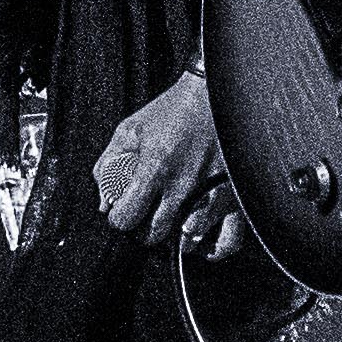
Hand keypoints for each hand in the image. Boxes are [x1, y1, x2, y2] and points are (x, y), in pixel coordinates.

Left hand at [93, 70, 246, 256]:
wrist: (216, 92)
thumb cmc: (173, 109)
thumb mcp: (131, 129)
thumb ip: (109, 166)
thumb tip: (105, 202)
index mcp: (154, 169)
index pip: (126, 219)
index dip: (120, 219)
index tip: (124, 211)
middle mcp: (183, 187)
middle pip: (155, 235)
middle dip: (144, 230)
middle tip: (147, 216)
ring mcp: (212, 195)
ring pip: (188, 240)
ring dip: (176, 236)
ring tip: (173, 222)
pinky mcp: (236, 196)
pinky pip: (228, 240)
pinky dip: (214, 248)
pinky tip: (204, 241)